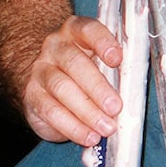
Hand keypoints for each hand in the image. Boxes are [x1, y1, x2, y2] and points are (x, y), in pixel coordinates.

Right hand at [22, 16, 124, 145]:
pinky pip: (50, 111)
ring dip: (87, 111)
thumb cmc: (85, 67)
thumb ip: (115, 68)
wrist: (45, 77)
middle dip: (98, 87)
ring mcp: (40, 71)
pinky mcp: (31, 96)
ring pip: (62, 89)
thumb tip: (134, 91)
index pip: (89, 30)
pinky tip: (88, 136)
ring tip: (106, 128)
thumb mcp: (100, 60)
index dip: (103, 43)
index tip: (117, 59)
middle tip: (116, 107)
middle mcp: (55, 47)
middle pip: (75, 64)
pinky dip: (72, 127)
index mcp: (76, 32)